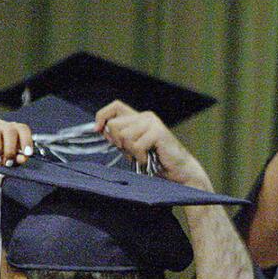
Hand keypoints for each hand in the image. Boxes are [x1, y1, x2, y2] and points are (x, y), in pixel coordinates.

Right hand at [0, 120, 35, 202]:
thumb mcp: (10, 165)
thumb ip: (17, 160)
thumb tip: (22, 158)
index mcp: (13, 132)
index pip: (23, 129)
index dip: (26, 140)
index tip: (27, 154)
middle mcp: (0, 126)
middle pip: (10, 130)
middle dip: (11, 148)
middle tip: (8, 163)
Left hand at [94, 100, 214, 190]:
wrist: (179, 171)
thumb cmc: (156, 161)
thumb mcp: (132, 148)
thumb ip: (120, 137)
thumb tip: (101, 130)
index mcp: (139, 118)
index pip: (115, 107)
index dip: (102, 116)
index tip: (98, 130)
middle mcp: (145, 116)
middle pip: (114, 125)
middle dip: (118, 143)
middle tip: (132, 153)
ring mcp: (152, 123)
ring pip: (123, 136)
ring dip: (131, 152)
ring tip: (143, 157)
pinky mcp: (157, 132)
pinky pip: (136, 145)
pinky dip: (140, 157)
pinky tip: (149, 160)